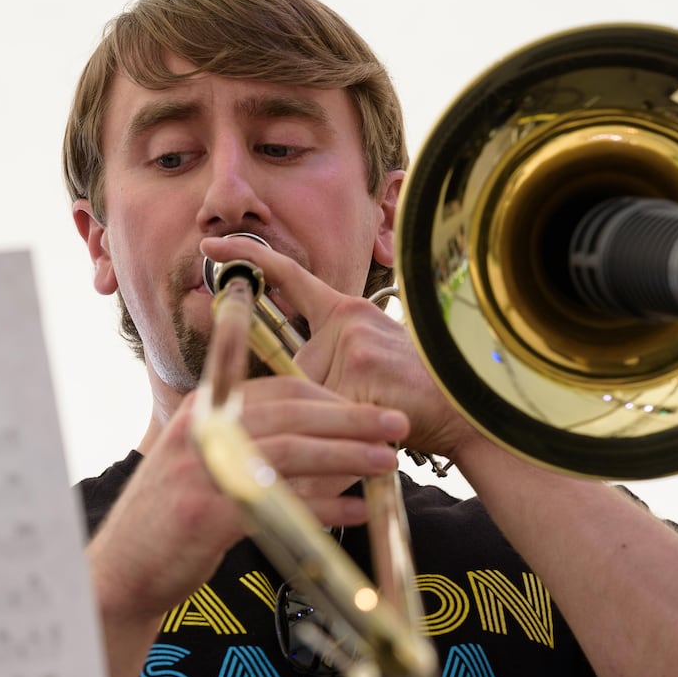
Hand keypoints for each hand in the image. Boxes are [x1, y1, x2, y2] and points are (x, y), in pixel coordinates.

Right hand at [89, 374, 409, 621]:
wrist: (125, 570)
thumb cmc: (176, 518)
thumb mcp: (210, 465)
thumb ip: (258, 448)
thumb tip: (331, 447)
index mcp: (206, 410)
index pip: (281, 390)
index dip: (332, 399)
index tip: (370, 411)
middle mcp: (204, 430)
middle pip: (295, 414)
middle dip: (353, 419)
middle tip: (396, 425)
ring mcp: (204, 469)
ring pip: (294, 453)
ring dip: (349, 455)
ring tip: (388, 463)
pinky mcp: (208, 514)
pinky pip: (282, 504)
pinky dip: (325, 507)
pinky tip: (357, 511)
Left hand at [200, 235, 482, 459]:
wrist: (466, 409)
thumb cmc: (413, 393)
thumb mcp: (369, 359)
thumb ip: (329, 359)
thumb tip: (286, 380)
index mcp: (345, 311)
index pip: (289, 278)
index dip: (247, 259)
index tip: (211, 245)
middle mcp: (345, 318)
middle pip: (294, 366)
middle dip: (316, 400)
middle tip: (366, 405)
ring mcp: (351, 342)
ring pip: (307, 393)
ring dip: (331, 418)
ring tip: (378, 414)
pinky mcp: (357, 370)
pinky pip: (325, 411)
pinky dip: (342, 431)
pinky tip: (382, 423)